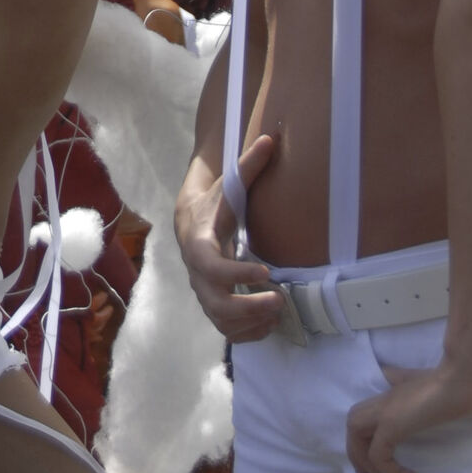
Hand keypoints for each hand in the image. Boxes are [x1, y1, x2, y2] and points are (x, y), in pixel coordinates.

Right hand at [174, 137, 282, 343]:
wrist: (190, 221)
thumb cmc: (214, 203)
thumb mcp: (229, 184)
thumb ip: (248, 165)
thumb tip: (270, 138)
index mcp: (199, 245)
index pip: (211, 267)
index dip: (236, 273)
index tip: (267, 271)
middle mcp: (197, 274)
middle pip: (215, 303)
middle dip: (248, 307)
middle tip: (280, 300)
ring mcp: (204, 293)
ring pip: (221, 321)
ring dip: (251, 322)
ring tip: (280, 311)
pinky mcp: (213, 305)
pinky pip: (226, 330)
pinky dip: (248, 333)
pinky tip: (270, 323)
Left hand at [346, 357, 471, 472]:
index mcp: (409, 391)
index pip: (379, 407)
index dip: (379, 432)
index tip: (394, 457)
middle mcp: (393, 398)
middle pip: (356, 419)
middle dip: (360, 450)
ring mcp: (391, 408)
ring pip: (355, 432)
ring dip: (367, 461)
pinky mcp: (394, 422)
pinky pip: (379, 454)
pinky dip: (390, 472)